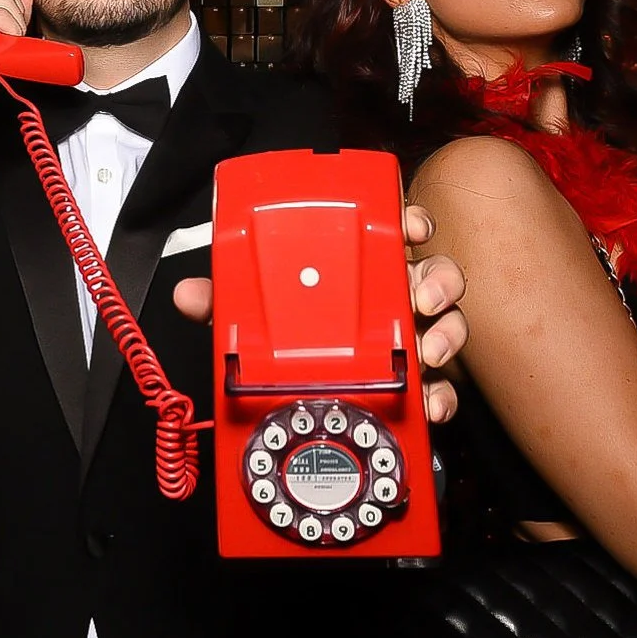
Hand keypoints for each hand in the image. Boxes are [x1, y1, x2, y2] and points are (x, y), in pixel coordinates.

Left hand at [171, 205, 469, 423]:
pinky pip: (442, 388)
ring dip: (447, 335)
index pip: (393, 234)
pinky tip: (428, 404)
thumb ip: (226, 304)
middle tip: (422, 298)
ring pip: (448, 325)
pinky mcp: (416, 387)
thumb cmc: (285, 351)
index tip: (412, 228)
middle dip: (438, 280)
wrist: (299, 416)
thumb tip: (188, 294)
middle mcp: (391, 302)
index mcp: (359, 273)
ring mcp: (408, 343)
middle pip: (432, 275)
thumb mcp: (250, 325)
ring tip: (427, 353)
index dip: (410, 222)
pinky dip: (442, 397)